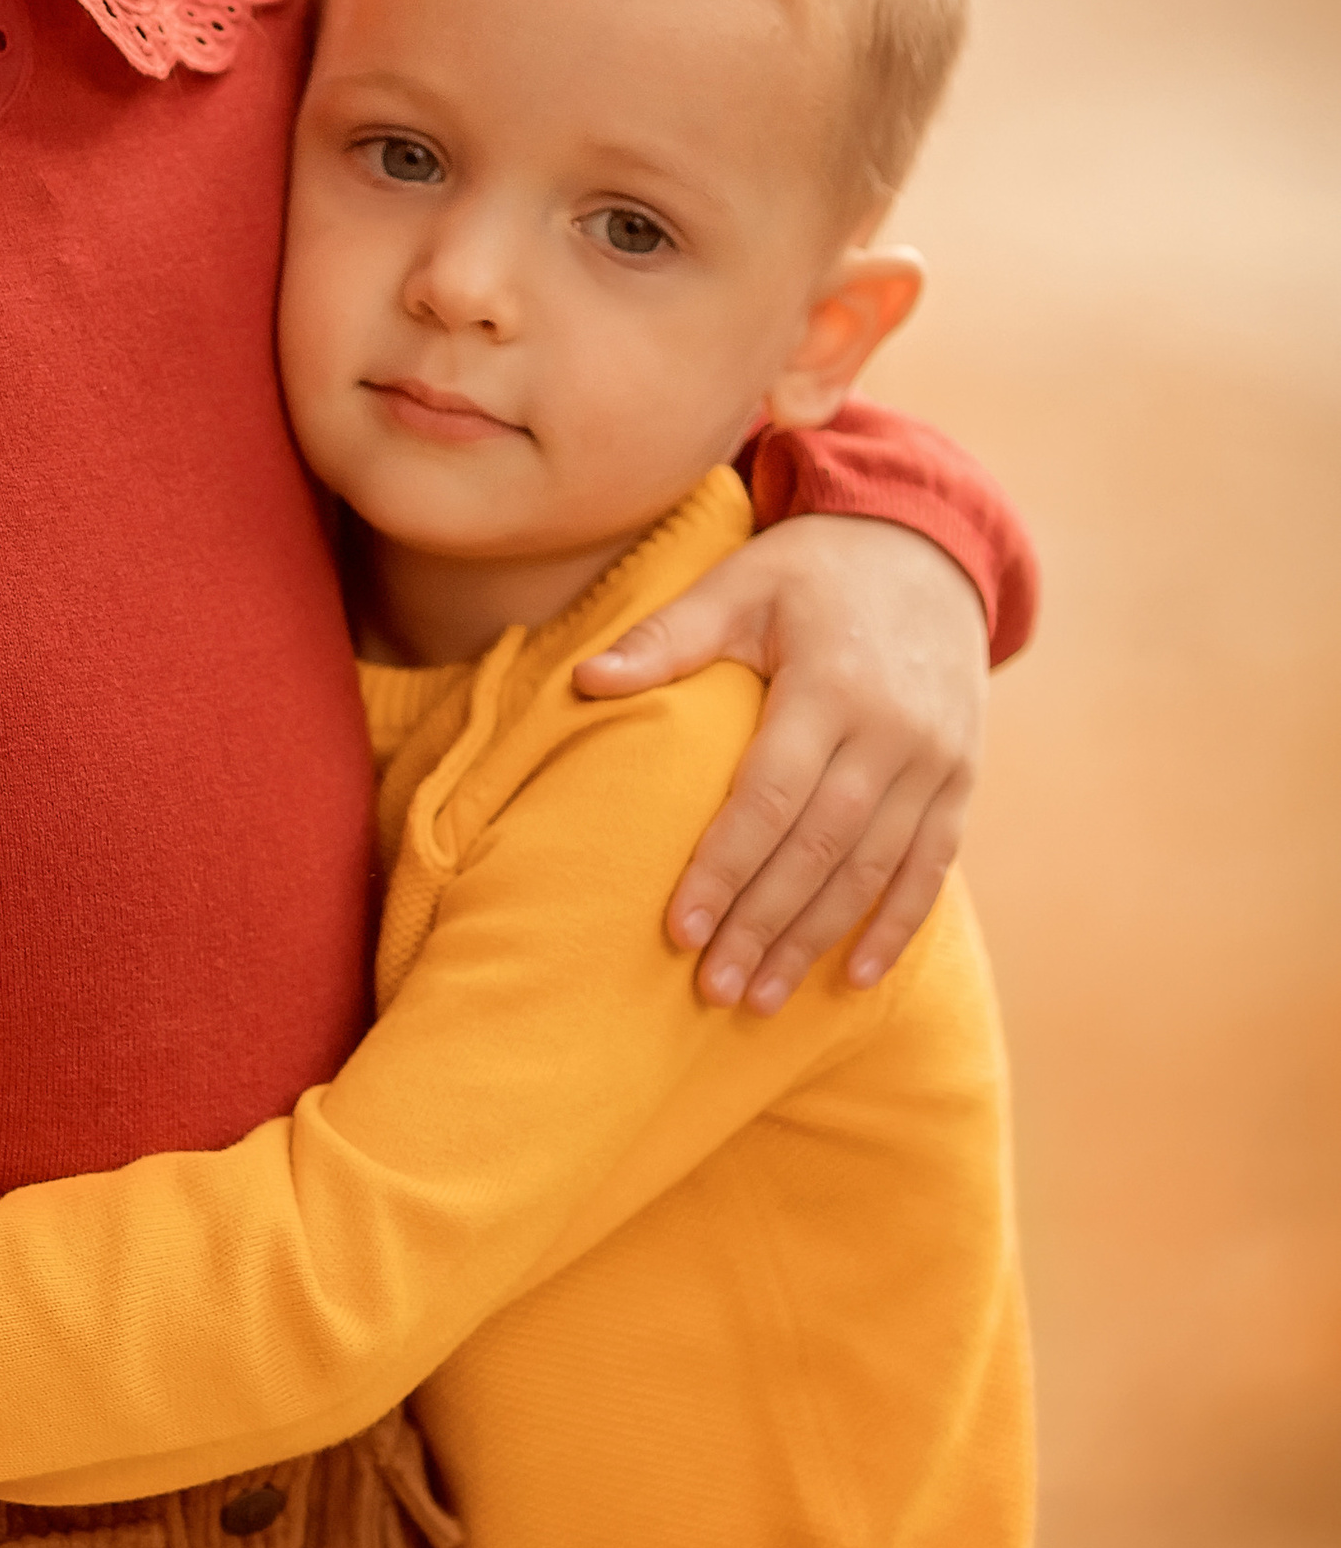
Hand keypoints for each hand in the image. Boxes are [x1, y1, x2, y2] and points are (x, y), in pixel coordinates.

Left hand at [576, 515, 987, 1012]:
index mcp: (829, 685)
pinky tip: (856, 977)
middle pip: (821, 848)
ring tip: (762, 998)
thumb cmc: (811, 572)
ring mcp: (936, 761)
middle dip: (764, 924)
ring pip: (874, 870)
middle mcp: (891, 732)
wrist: (928, 549)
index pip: (770, 796)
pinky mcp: (962, 780)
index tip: (680, 929)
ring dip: (818, 941)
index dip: (725, 867)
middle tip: (715, 988)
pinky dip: (897, 925)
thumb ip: (667, 636)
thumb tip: (584, 682)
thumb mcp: (740, 583)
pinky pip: (931, 866)